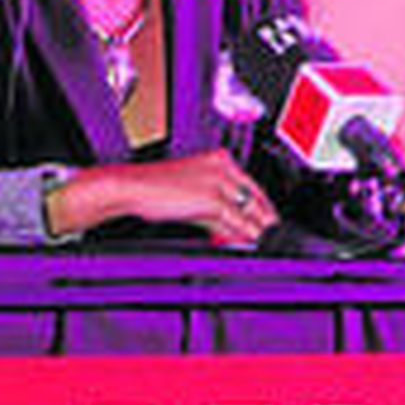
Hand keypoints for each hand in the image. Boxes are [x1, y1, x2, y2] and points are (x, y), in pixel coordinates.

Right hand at [49, 151, 278, 246]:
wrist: (130, 186)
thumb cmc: (151, 188)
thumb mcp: (189, 194)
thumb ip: (213, 209)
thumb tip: (230, 228)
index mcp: (218, 159)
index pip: (251, 186)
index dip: (263, 207)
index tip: (268, 222)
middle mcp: (222, 167)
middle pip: (254, 198)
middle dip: (264, 221)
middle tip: (273, 238)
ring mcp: (217, 183)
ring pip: (247, 211)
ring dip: (257, 231)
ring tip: (263, 246)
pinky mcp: (210, 199)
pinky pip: (234, 222)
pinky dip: (242, 235)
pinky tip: (246, 244)